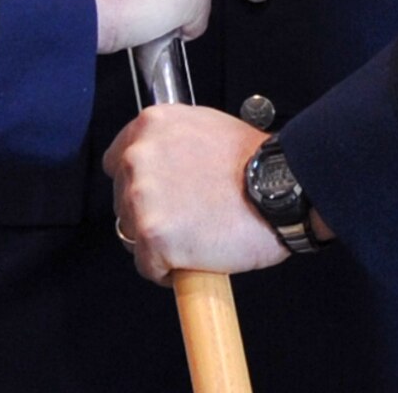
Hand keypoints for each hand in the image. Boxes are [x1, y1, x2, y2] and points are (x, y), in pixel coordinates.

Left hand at [105, 107, 289, 282]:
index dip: (137, 183)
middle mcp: (138, 158)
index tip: (154, 195)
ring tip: (193, 239)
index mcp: (150, 126)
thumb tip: (164, 162)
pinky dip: (168, 271)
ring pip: (132, 235)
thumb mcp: (205, 127)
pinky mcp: (153, 237)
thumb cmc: (254, 162)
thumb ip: (173, 142)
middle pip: (122, 200)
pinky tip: (195, 259)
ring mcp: (142, 198)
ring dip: (158, 242)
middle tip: (184, 219)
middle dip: (148, 213)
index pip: (116, 161)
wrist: (280, 188)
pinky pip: (148, 266)